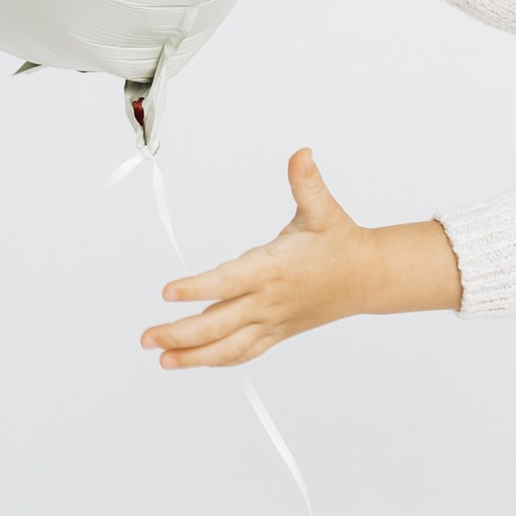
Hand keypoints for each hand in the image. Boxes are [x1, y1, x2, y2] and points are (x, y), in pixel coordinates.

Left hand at [140, 151, 460, 368]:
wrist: (368, 278)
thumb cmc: (341, 243)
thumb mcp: (324, 210)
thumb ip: (307, 183)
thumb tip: (300, 155)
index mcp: (275, 269)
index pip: (230, 281)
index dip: (199, 288)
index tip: (169, 292)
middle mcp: (269, 301)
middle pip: (219, 324)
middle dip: (181, 333)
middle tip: (147, 337)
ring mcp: (272, 321)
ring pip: (228, 347)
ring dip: (193, 356)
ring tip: (162, 358)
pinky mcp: (276, 333)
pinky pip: (242, 353)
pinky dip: (216, 360)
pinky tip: (191, 361)